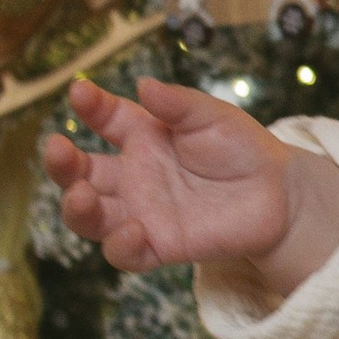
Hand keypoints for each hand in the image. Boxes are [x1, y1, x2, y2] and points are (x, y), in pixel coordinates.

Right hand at [41, 76, 338, 289]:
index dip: (89, 106)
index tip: (81, 93)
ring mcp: (142, 212)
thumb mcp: (212, 116)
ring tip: (81, 196)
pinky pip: (126, 254)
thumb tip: (143, 84)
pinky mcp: (160, 246)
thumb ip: (178, 103)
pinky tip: (133, 230)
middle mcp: (132, 176)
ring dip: (77, 209)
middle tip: (58, 150)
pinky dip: (120, 246)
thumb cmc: (243, 149)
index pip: (103, 119)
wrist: (280, 194)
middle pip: (79, 174)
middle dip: (61, 164)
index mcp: (142, 137)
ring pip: (91, 218)